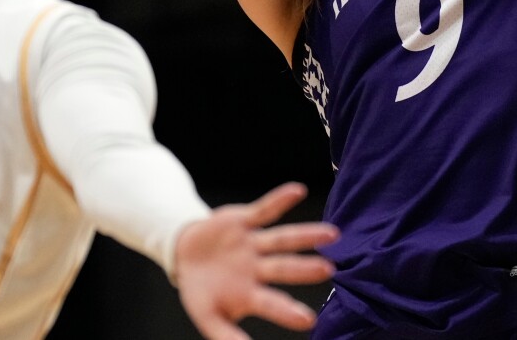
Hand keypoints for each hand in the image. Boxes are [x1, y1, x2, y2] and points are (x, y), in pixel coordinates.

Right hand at [174, 181, 338, 339]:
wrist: (184, 253)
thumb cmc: (201, 289)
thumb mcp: (207, 316)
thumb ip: (225, 336)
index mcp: (251, 293)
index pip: (272, 303)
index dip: (287, 311)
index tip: (309, 320)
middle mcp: (259, 266)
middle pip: (285, 267)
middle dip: (305, 269)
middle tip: (329, 269)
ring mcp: (254, 242)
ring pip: (283, 238)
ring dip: (306, 235)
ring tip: (332, 233)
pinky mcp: (246, 220)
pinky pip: (265, 209)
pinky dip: (280, 200)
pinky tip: (297, 190)